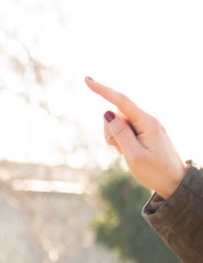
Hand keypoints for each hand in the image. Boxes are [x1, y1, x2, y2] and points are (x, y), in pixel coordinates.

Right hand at [85, 77, 186, 198]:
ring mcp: (146, 125)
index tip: (87, 80)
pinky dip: (120, 140)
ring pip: (118, 123)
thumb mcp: (134, 155)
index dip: (103, 90)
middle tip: (118, 150)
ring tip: (127, 153)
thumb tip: (107, 112)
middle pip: (116, 114)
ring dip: (115, 137)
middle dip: (109, 130)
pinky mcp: (144, 131)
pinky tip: (130, 151)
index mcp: (147, 122)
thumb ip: (120, 133)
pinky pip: (124, 129)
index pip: (121, 101)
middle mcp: (147, 119)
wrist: (174, 182)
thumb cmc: (155, 172)